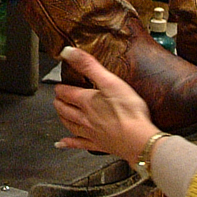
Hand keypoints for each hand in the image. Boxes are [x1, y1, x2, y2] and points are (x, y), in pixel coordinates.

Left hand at [53, 47, 158, 164]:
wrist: (139, 140)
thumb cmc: (128, 111)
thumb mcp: (109, 81)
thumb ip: (88, 65)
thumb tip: (67, 52)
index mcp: (87, 101)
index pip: (67, 93)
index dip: (61, 88)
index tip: (59, 86)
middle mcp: (85, 118)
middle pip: (65, 109)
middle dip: (60, 102)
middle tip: (57, 98)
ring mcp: (91, 133)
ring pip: (70, 125)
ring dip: (62, 118)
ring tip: (59, 114)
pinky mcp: (99, 145)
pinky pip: (79, 144)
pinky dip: (68, 143)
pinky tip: (62, 144)